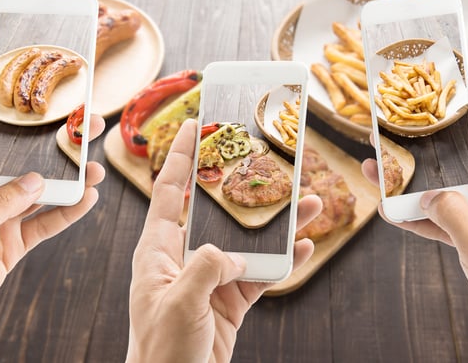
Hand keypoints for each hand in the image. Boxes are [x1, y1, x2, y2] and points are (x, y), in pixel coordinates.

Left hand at [0, 93, 105, 347]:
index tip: (18, 84)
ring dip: (69, 179)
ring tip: (96, 168)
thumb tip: (38, 180)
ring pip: (42, 190)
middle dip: (53, 142)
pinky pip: (45, 222)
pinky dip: (67, 212)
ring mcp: (0, 217)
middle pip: (23, 158)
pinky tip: (87, 200)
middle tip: (84, 125)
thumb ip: (1, 204)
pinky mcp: (12, 241)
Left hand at [126, 119, 321, 362]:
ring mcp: (210, 278)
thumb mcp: (179, 303)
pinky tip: (306, 248)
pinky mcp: (230, 299)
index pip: (169, 191)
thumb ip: (206, 268)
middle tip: (264, 158)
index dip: (179, 156)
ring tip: (308, 204)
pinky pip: (261, 273)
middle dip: (243, 185)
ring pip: (248, 241)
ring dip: (277, 225)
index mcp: (159, 250)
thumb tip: (233, 252)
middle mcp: (185, 257)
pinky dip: (284, 262)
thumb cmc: (161, 349)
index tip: (192, 126)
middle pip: (218, 211)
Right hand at [362, 113, 467, 360]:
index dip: (456, 117)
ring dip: (410, 185)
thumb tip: (427, 195)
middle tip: (387, 139)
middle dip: (420, 152)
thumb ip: (450, 213)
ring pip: (441, 190)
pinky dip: (416, 216)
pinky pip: (440, 218)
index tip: (426, 107)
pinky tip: (390, 212)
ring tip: (377, 172)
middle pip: (453, 162)